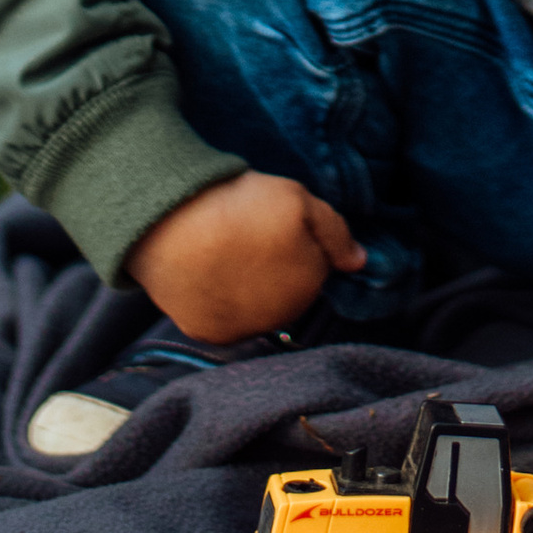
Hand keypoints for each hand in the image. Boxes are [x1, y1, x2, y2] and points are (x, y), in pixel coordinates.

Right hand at [126, 169, 365, 344]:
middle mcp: (281, 317)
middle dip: (277, 269)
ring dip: (251, 288)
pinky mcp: (210, 334)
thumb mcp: (297, 199)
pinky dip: (220, 301)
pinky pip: (224, 318)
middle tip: (248, 237)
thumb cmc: (239, 205)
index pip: (315, 267)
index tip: (272, 225)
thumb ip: (334, 231)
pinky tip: (208, 273)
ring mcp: (245, 329)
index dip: (297, 242)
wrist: (172, 224)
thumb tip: (360, 262)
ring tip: (226, 253)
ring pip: (258, 308)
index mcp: (308, 283)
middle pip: (288, 292)